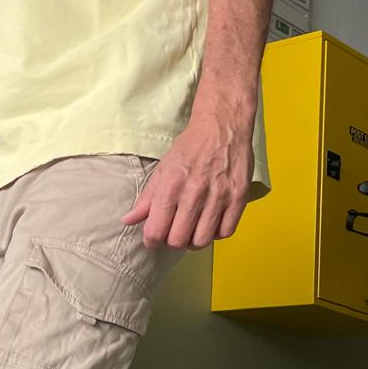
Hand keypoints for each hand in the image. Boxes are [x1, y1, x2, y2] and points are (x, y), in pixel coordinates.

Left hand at [121, 112, 253, 249]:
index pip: (156, 230)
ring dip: (194, 240)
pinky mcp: (239, 197)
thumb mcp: (163, 169)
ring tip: (192, 229)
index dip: (152, 240)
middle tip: (174, 232)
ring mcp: (219, 196)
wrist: (223, 127)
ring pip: (202, 240)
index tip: (154, 238)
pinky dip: (216, 233)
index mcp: (171, 185)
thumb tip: (128, 220)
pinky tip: (211, 223)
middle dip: (172, 241)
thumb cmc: (191, 147)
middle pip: (178, 240)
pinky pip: (225, 232)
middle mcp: (195, 192)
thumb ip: (146, 198)